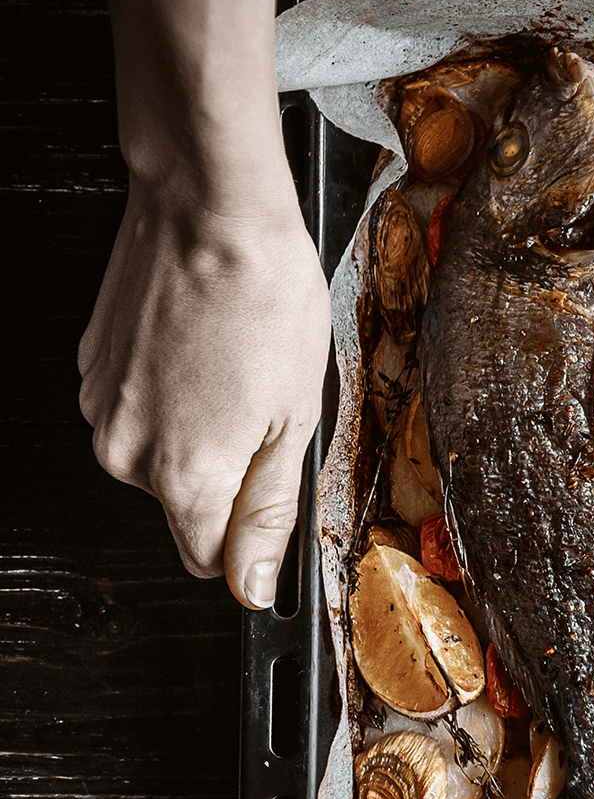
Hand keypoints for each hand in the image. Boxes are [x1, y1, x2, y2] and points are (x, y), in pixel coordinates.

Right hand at [79, 169, 328, 607]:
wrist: (210, 212)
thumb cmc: (265, 301)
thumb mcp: (297, 422)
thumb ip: (268, 513)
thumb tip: (252, 585)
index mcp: (184, 476)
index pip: (208, 558)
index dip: (249, 534)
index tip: (273, 489)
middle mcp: (126, 452)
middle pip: (186, 504)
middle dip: (230, 472)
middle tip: (267, 406)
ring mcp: (100, 407)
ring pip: (161, 455)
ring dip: (201, 428)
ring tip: (237, 368)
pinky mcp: (91, 367)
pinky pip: (142, 408)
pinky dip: (174, 391)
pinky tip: (205, 347)